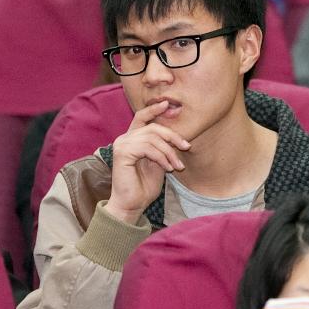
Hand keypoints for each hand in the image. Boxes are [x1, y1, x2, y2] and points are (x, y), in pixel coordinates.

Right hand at [103, 101, 189, 223]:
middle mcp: (124, 139)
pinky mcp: (122, 153)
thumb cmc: (144, 187)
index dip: (154, 110)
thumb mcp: (158, 163)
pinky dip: (161, 157)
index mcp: (132, 139)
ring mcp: (122, 144)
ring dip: (169, 151)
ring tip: (176, 166)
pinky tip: (167, 168)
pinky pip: (147, 147)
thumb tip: (177, 138)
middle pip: (152, 127)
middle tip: (186, 146)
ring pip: (152, 137)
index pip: (141, 117)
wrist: (132, 205)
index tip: (168, 103)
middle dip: (172, 135)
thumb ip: (162, 149)